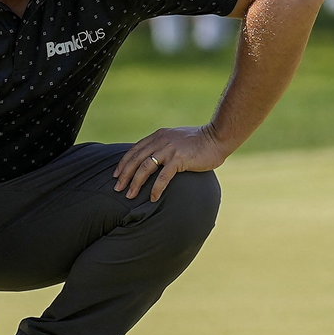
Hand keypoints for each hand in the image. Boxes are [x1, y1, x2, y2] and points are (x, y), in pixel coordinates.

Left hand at [113, 125, 230, 201]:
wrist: (217, 137)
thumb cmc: (199, 141)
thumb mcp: (176, 139)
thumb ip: (164, 146)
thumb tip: (153, 159)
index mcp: (158, 136)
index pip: (134, 150)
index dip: (123, 163)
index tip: (116, 175)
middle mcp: (160, 141)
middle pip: (136, 160)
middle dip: (124, 175)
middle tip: (117, 188)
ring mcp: (169, 150)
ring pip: (145, 168)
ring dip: (135, 183)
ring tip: (129, 195)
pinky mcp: (179, 159)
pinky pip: (163, 176)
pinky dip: (156, 188)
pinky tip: (152, 198)